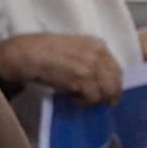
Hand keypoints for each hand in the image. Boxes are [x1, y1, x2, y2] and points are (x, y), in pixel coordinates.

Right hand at [0, 33, 123, 105]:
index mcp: (98, 44)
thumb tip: (100, 78)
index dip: (114, 82)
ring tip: (84, 100)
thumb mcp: (76, 47)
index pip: (116, 67)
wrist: (30, 53)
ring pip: (108, 90)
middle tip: (103, 103)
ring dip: (98, 99)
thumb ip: (90, 57)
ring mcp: (91, 66)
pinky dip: (85, 102)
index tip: (109, 92)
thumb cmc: (48, 50)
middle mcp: (98, 54)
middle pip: (115, 80)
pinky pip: (94, 98)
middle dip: (111, 93)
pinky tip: (74, 99)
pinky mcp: (82, 79)